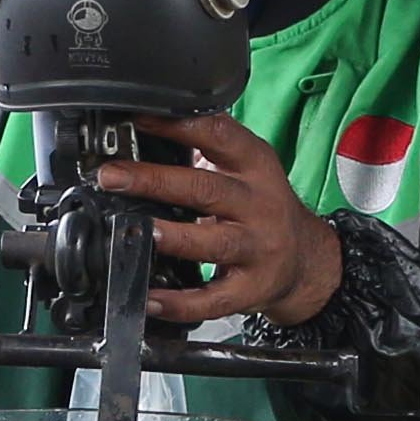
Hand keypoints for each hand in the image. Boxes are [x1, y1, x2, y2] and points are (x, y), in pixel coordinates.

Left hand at [88, 114, 344, 325]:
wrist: (307, 260)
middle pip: (206, 189)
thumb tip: (146, 127)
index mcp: (255, 166)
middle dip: (155, 180)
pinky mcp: (250, 289)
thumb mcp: (247, 169)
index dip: (178, 125)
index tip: (136, 119)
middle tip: (112, 177)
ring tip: (142, 232)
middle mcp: (259, 205)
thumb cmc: (262, 208)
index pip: (219, 136)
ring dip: (175, 237)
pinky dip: (179, 301)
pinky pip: (212, 299)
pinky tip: (150, 298)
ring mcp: (257, 249)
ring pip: (213, 243)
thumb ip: (208, 149)